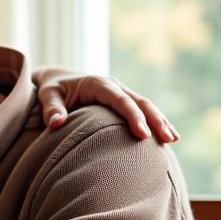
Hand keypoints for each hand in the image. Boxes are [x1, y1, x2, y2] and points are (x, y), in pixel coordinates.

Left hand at [34, 69, 177, 142]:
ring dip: (160, 121)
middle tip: (166, 139)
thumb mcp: (47, 95)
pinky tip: (167, 136)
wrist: (57, 80)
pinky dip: (155, 121)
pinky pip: (142, 111)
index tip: (142, 135)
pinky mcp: (123, 102)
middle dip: (155, 120)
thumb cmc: (51, 89)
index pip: (120, 100)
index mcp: (98, 84)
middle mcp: (114, 86)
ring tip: (173, 139)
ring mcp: (121, 93)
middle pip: (139, 102)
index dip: (133, 117)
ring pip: (145, 106)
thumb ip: (51, 108)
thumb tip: (56, 123)